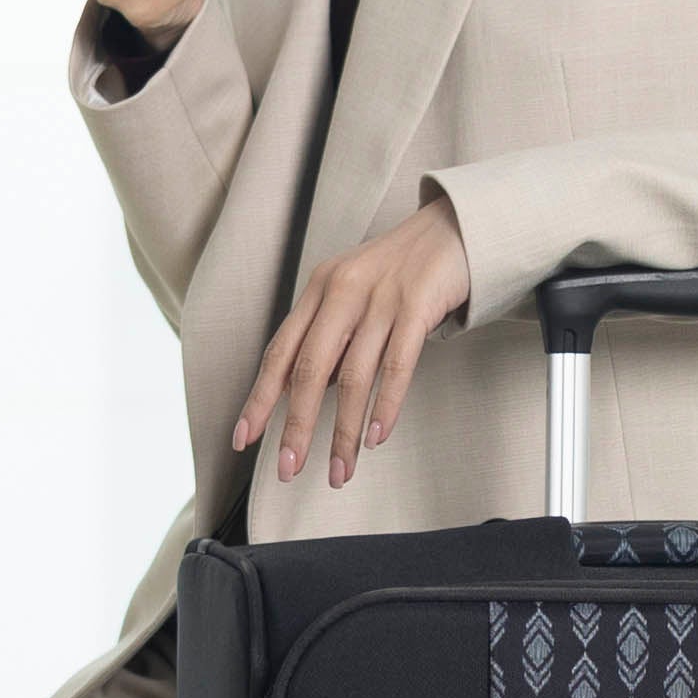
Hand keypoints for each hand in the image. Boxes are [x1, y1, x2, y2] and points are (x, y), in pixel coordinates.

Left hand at [233, 197, 473, 491]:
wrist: (453, 228)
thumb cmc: (402, 269)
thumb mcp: (354, 294)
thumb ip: (330, 336)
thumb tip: (306, 391)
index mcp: (319, 290)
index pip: (280, 353)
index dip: (260, 399)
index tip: (244, 439)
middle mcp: (342, 291)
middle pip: (309, 369)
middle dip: (297, 426)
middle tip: (287, 469)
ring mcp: (380, 297)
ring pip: (354, 376)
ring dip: (345, 431)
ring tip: (341, 469)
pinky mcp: (417, 303)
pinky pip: (397, 364)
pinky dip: (385, 406)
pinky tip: (377, 437)